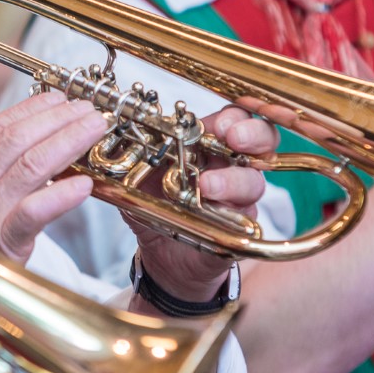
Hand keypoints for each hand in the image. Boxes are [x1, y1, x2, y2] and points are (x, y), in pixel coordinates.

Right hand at [0, 91, 106, 264]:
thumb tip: (23, 144)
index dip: (30, 109)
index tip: (56, 98)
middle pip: (18, 140)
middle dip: (57, 118)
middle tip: (85, 108)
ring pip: (32, 165)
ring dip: (68, 140)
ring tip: (94, 128)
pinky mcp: (2, 242)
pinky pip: (34, 213)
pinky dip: (62, 196)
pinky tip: (85, 185)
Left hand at [130, 105, 276, 305]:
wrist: (161, 255)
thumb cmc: (155, 207)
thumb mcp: (136, 176)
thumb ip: (130, 155)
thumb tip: (111, 133)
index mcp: (208, 144)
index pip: (234, 119)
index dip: (235, 117)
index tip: (221, 124)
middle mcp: (229, 166)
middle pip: (262, 140)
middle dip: (254, 134)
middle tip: (235, 139)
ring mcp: (238, 197)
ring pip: (254, 181)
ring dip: (232, 180)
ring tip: (207, 186)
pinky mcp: (239, 228)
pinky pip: (247, 218)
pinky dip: (229, 213)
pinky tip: (211, 211)